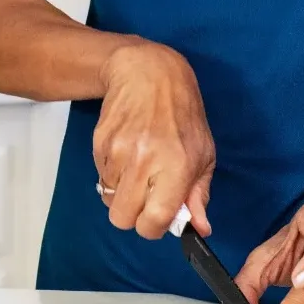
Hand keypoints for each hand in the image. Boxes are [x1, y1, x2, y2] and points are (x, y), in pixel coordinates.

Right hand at [92, 39, 215, 241]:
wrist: (148, 74)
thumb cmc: (183, 115)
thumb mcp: (204, 154)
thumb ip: (199, 194)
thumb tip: (199, 229)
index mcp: (176, 167)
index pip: (153, 221)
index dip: (154, 228)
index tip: (159, 218)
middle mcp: (144, 161)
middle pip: (122, 218)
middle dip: (133, 215)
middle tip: (145, 198)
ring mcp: (117, 152)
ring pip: (109, 198)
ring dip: (122, 192)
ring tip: (137, 169)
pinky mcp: (99, 143)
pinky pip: (101, 177)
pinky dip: (112, 174)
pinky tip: (127, 153)